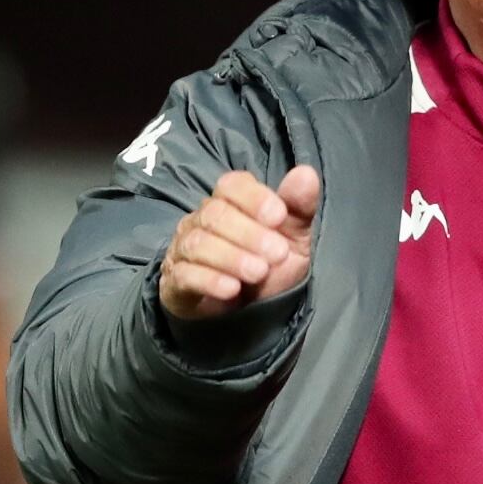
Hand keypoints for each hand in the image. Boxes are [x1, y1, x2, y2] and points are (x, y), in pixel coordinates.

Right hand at [158, 166, 319, 321]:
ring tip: (259, 272)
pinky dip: (209, 280)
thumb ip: (298, 207)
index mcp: (232, 201)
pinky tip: (232, 289)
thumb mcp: (293, 238)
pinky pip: (185, 275)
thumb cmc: (269, 263)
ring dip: (232, 258)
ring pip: (199, 244)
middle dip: (250, 234)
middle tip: (278, 254)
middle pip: (215, 214)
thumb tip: (306, 173)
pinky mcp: (177, 280)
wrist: (247, 310)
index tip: (279, 216)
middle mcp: (203, 219)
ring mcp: (185, 248)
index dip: (254, 198)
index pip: (232, 185)